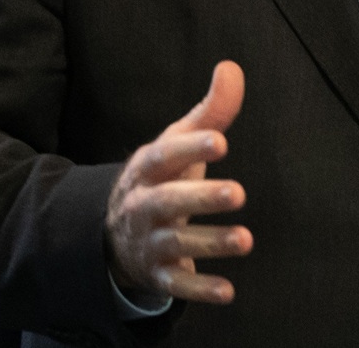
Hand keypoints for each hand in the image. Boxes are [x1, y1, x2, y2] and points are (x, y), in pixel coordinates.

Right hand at [105, 61, 252, 303]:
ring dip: (211, 243)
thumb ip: (210, 111)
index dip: (190, 146)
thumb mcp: (178, 143)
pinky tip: (228, 291)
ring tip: (246, 240)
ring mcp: (148, 241)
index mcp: (149, 167)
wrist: (111, 231)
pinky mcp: (156, 273)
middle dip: (202, 197)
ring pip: (177, 243)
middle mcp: (144, 204)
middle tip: (239, 192)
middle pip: (170, 201)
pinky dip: (200, 289)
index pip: (166, 155)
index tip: (220, 140)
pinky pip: (176, 284)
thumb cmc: (163, 176)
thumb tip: (232, 67)